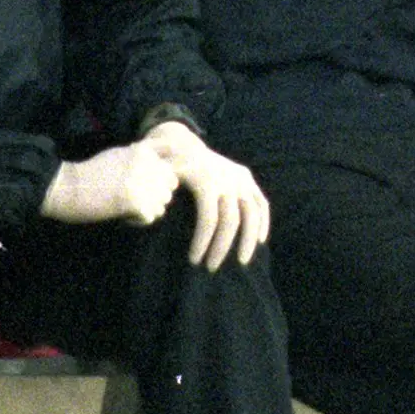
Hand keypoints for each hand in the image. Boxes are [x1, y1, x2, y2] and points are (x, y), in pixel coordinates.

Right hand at [40, 140, 180, 227]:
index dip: (157, 182)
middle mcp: (147, 164)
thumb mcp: (121, 154)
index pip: (170, 171)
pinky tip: (121, 214)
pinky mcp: (135, 202)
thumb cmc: (93, 172)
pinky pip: (149, 218)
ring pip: (162, 205)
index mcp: (144, 151)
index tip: (138, 184)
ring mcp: (142, 183)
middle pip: (169, 188)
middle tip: (132, 197)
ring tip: (125, 205)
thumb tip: (173, 154)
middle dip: (156, 196)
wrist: (69, 187)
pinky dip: (137, 220)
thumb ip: (146, 154)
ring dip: (147, 209)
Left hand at [139, 120, 270, 268]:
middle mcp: (227, 179)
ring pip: (251, 213)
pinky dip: (264, 222)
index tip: (194, 261)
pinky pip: (261, 203)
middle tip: (211, 268)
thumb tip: (150, 217)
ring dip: (248, 240)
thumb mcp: (158, 177)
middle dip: (222, 247)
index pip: (209, 218)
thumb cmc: (165, 169)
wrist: (183, 145)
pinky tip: (260, 241)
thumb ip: (154, 195)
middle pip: (231, 220)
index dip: (203, 242)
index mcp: (205, 180)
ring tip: (242, 263)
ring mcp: (240, 178)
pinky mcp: (247, 179)